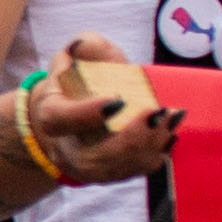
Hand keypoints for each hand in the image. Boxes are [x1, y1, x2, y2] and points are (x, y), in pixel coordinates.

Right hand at [25, 40, 176, 187]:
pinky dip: (155, 153)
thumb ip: (85, 47)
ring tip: (170, 119)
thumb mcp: (76, 56)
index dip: (87, 113)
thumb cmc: (78, 81)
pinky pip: (134, 171)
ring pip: (118, 167)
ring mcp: (88, 167)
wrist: (77, 113)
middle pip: (95, 155)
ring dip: (148, 144)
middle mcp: (65, 148)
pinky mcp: (111, 175)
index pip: (60, 119)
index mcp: (50, 115)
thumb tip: (84, 46)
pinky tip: (169, 132)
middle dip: (131, 137)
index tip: (117, 100)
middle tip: (158, 113)